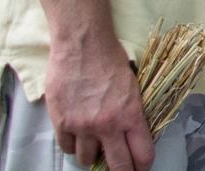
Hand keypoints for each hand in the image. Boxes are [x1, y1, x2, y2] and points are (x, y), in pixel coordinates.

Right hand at [46, 34, 155, 170]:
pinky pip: (67, 147)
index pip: (142, 153)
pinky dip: (73, 145)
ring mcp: (82, 126)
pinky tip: (77, 137)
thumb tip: (133, 131)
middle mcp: (107, 126)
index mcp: (131, 115)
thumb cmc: (111, 59)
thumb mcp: (134, 85)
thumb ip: (131, 111)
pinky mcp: (61, 122)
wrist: (83, 45)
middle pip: (117, 165)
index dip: (143, 165)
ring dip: (93, 155)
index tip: (141, 167)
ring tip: (95, 147)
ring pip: (87, 159)